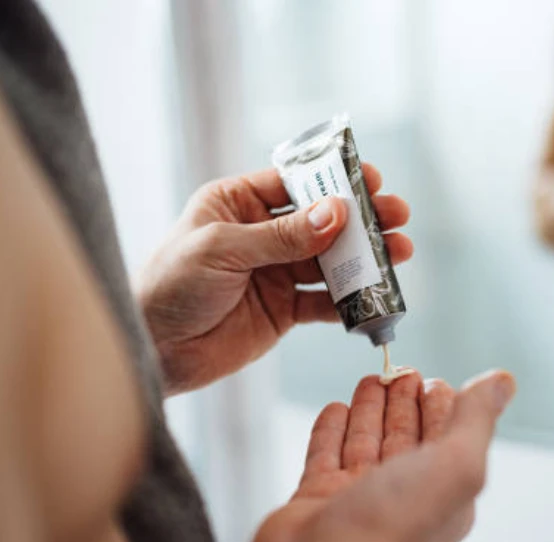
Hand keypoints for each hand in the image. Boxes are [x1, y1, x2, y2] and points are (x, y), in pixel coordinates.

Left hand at [135, 165, 412, 394]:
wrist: (154, 350)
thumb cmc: (169, 286)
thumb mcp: (222, 249)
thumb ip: (281, 236)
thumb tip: (336, 213)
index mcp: (238, 203)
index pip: (295, 182)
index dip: (334, 179)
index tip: (371, 179)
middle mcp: (261, 234)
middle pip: (322, 220)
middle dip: (361, 218)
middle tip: (397, 216)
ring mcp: (275, 273)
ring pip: (330, 261)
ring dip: (364, 258)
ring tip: (400, 254)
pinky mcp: (283, 310)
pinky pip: (324, 302)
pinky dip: (350, 301)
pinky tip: (374, 297)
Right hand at [246, 370, 515, 541]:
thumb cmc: (393, 526)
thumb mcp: (456, 462)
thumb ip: (477, 418)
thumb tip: (503, 381)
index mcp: (444, 492)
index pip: (447, 436)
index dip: (441, 404)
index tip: (432, 378)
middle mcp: (403, 496)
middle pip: (404, 435)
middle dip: (403, 401)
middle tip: (400, 371)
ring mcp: (357, 497)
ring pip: (365, 440)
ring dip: (369, 408)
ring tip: (370, 380)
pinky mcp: (317, 499)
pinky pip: (326, 454)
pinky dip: (331, 429)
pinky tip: (335, 408)